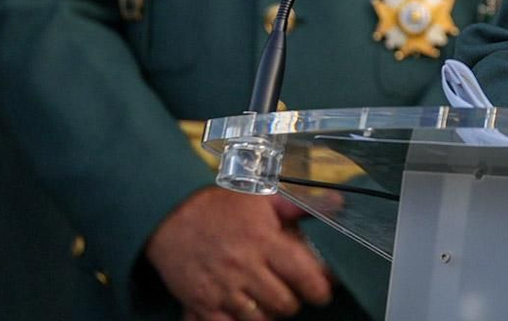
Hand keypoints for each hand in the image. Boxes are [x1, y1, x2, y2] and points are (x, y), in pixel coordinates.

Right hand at [144, 187, 332, 318]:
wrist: (169, 215)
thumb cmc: (220, 206)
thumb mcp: (262, 198)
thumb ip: (299, 206)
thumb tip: (338, 203)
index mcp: (264, 241)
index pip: (304, 275)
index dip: (320, 288)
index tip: (323, 290)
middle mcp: (245, 268)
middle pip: (284, 303)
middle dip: (294, 302)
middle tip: (292, 293)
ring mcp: (221, 289)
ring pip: (259, 319)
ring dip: (269, 314)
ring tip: (268, 301)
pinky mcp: (200, 303)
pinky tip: (244, 311)